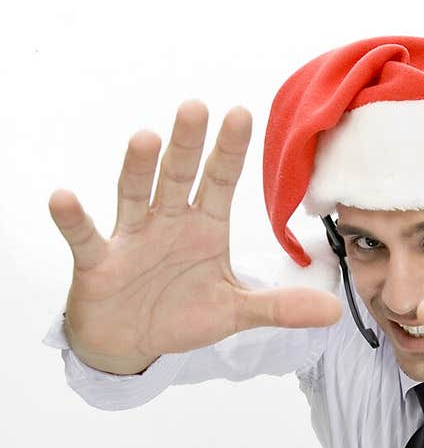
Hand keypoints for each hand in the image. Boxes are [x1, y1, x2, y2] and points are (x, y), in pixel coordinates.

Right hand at [48, 100, 342, 372]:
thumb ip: (280, 307)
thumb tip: (335, 310)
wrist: (130, 341)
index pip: (220, 181)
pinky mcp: (98, 261)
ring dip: (138, 169)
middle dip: (188, 144)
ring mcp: (131, 237)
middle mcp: (167, 221)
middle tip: (197, 107)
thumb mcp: (235, 312)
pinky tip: (64, 198)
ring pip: (134, 195)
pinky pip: (85, 237)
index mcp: (203, 227)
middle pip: (178, 176)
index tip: (242, 113)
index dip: (230, 151)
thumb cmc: (180, 314)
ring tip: (145, 138)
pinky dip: (73, 219)